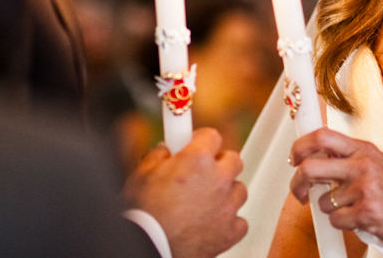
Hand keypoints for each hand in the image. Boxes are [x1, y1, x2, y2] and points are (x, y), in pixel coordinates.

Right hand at [123, 128, 247, 257]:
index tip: (196, 144)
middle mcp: (218, 179)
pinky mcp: (230, 232)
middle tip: (202, 171)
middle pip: (233, 160)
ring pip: (239, 189)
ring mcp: (227, 206)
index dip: (202, 140)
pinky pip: (240, 221)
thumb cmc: (144, 213)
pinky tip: (213, 221)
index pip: (212, 136)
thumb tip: (164, 150)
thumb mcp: (143, 173)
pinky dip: (229, 221)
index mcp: (198, 159)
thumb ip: (158, 155)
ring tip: (206, 199)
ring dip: (226, 191)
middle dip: (219, 163)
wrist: (150, 245)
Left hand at [288, 127, 382, 252]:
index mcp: (364, 149)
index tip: (294, 158)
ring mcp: (365, 188)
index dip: (300, 146)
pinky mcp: (366, 212)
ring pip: (323, 201)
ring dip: (330, 210)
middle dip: (297, 183)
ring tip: (350, 209)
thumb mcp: (377, 163)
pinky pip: (335, 220)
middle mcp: (363, 164)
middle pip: (311, 167)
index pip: (322, 136)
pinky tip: (358, 219)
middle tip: (300, 192)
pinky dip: (342, 224)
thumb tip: (315, 157)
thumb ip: (349, 158)